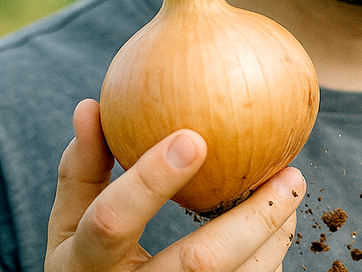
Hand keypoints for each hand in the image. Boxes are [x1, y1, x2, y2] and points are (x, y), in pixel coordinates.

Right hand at [46, 99, 305, 271]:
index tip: (193, 138)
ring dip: (276, 235)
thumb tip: (90, 106)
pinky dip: (270, 254)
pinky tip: (281, 220)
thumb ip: (83, 169)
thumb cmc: (86, 258)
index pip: (112, 222)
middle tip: (291, 175)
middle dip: (255, 218)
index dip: (150, 181)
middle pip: (201, 262)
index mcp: (83, 266)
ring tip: (292, 190)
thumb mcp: (69, 223)